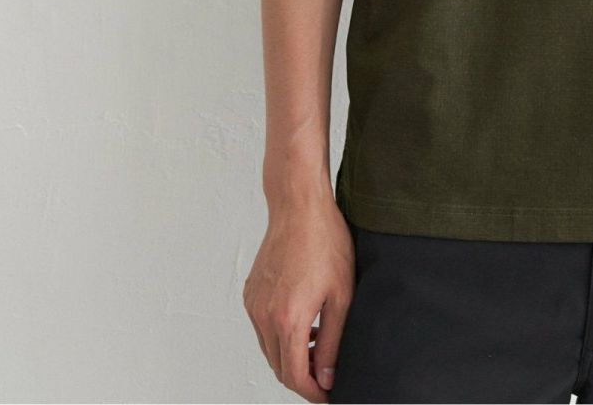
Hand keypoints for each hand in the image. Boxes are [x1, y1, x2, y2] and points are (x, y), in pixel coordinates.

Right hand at [242, 199, 355, 401]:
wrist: (299, 206)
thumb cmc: (326, 242)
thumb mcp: (341, 295)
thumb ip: (332, 341)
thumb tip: (326, 377)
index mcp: (288, 321)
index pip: (295, 377)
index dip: (313, 393)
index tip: (330, 394)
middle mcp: (264, 317)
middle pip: (280, 368)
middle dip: (303, 378)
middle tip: (328, 374)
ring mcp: (253, 305)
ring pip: (270, 350)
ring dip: (292, 357)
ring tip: (319, 344)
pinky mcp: (251, 294)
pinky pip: (263, 329)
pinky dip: (280, 336)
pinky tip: (304, 321)